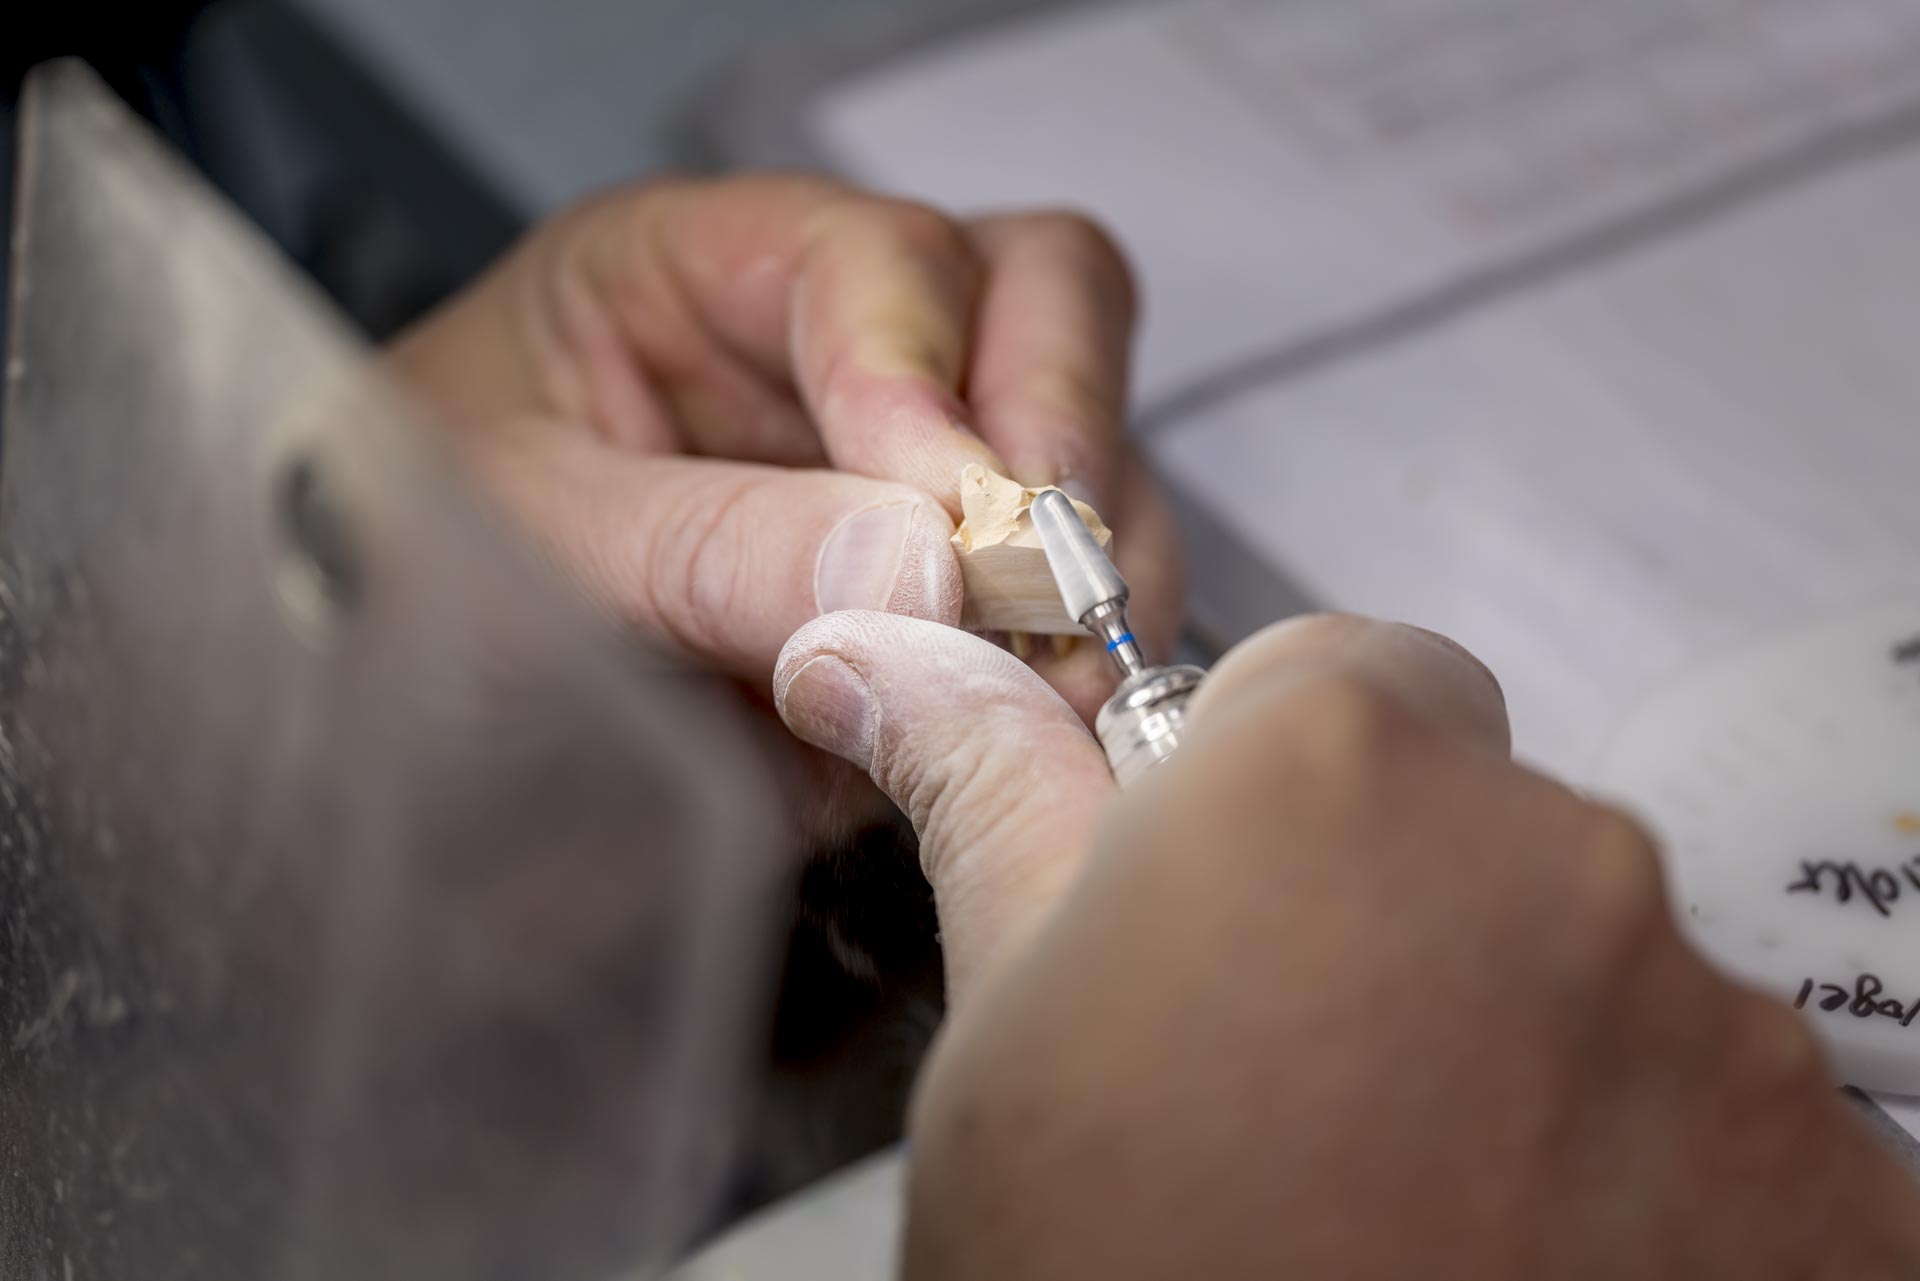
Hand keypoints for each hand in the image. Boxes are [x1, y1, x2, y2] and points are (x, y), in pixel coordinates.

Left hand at [390, 175, 1178, 733]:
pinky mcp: (939, 626)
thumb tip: (911, 567)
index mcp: (698, 279)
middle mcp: (826, 366)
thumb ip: (701, 545)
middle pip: (1040, 303)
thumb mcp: (513, 545)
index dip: (924, 372)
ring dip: (1091, 569)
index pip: (877, 256)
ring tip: (1038, 676)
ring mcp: (899, 497)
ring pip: (1090, 462)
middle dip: (1057, 433)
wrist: (379, 756)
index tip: (940, 511)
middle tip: (1036, 570)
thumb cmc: (389, 587)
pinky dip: (1077, 667)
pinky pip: (1073, 613)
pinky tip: (1034, 722)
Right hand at [774, 611, 1919, 1277]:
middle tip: (1304, 1088)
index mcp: (1329, 773)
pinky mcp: (1843, 1191)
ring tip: (1416, 1206)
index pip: (1355, 676)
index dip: (1285, 794)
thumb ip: (987, 790)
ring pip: (1617, 973)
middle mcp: (1561, 858)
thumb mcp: (1011, 1030)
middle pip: (1492, 825)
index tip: (1248, 905)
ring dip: (1539, 1055)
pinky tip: (1534, 1266)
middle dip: (1410, 920)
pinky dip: (1659, 1181)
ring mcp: (1724, 1034)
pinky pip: (1738, 1124)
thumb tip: (872, 653)